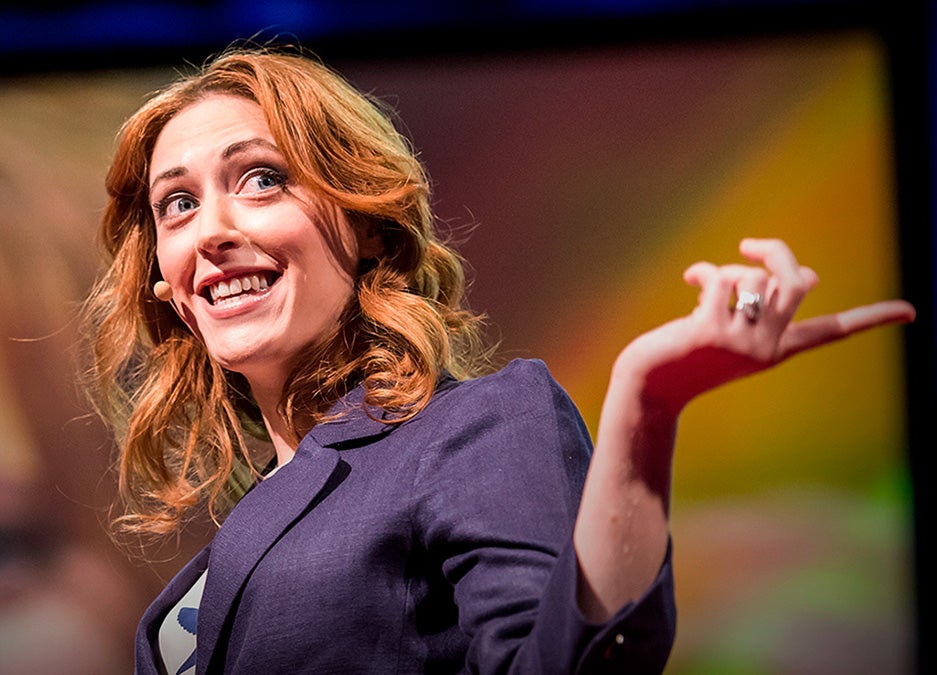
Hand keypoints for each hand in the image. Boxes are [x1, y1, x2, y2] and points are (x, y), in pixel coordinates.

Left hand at [613, 238, 915, 417]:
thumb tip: (814, 276)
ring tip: (703, 286)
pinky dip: (704, 273)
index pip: (833, 331)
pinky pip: (721, 278)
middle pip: (794, 282)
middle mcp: (767, 348)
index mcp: (778, 349)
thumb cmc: (690, 354)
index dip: (871, 318)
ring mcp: (741, 342)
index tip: (911, 312)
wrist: (650, 384)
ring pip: (751, 277)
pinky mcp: (712, 332)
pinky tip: (691, 284)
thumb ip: (769, 305)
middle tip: (751, 245)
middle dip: (775, 252)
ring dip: (725, 271)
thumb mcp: (737, 332)